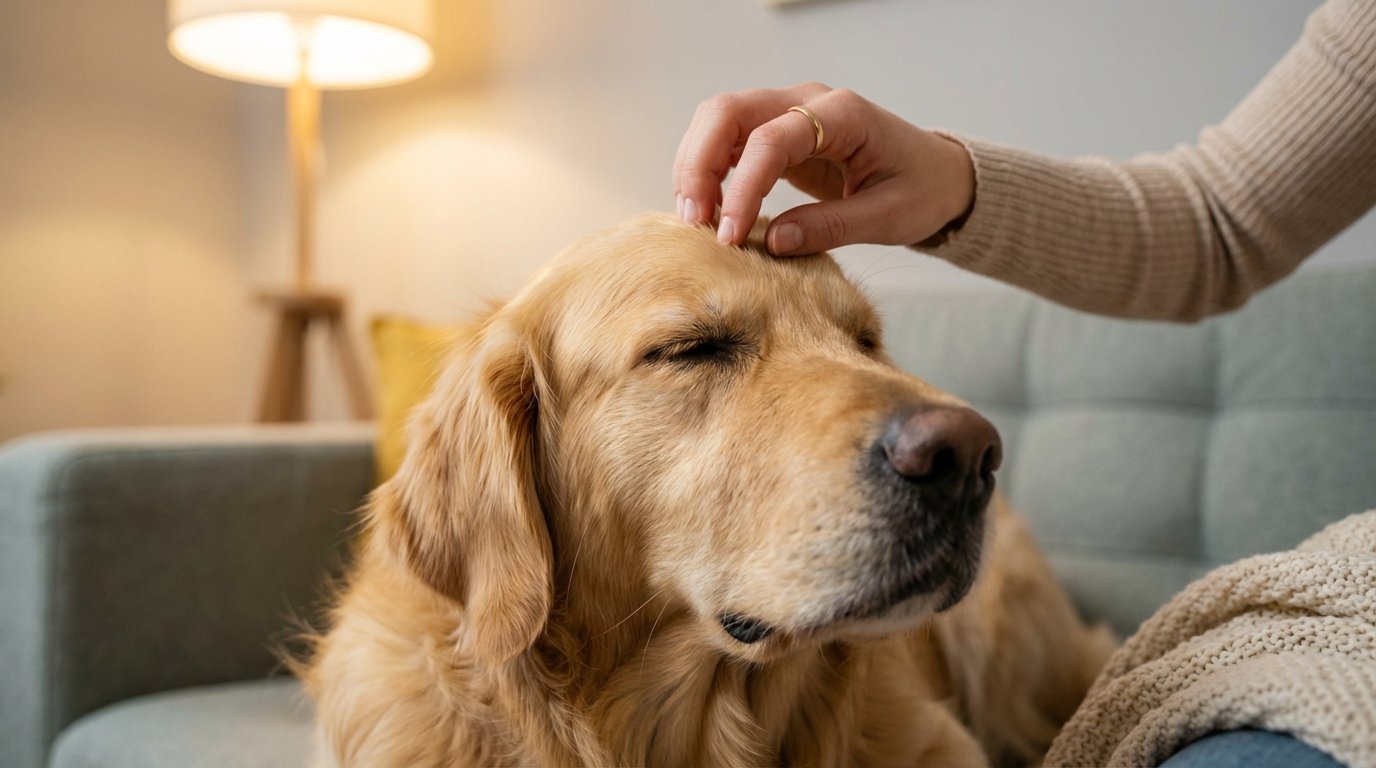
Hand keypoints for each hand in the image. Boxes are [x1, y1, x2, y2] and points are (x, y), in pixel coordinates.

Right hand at [673, 83, 975, 255]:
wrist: (937, 174)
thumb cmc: (921, 190)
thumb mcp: (889, 217)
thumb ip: (832, 226)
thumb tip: (771, 242)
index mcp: (843, 113)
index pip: (772, 139)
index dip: (744, 187)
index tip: (731, 235)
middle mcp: (808, 102)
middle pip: (728, 111)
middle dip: (699, 165)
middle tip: (696, 221)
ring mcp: (789, 111)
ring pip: (718, 120)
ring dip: (696, 166)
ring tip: (696, 219)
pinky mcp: (777, 132)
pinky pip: (728, 139)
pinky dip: (707, 169)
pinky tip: (707, 206)